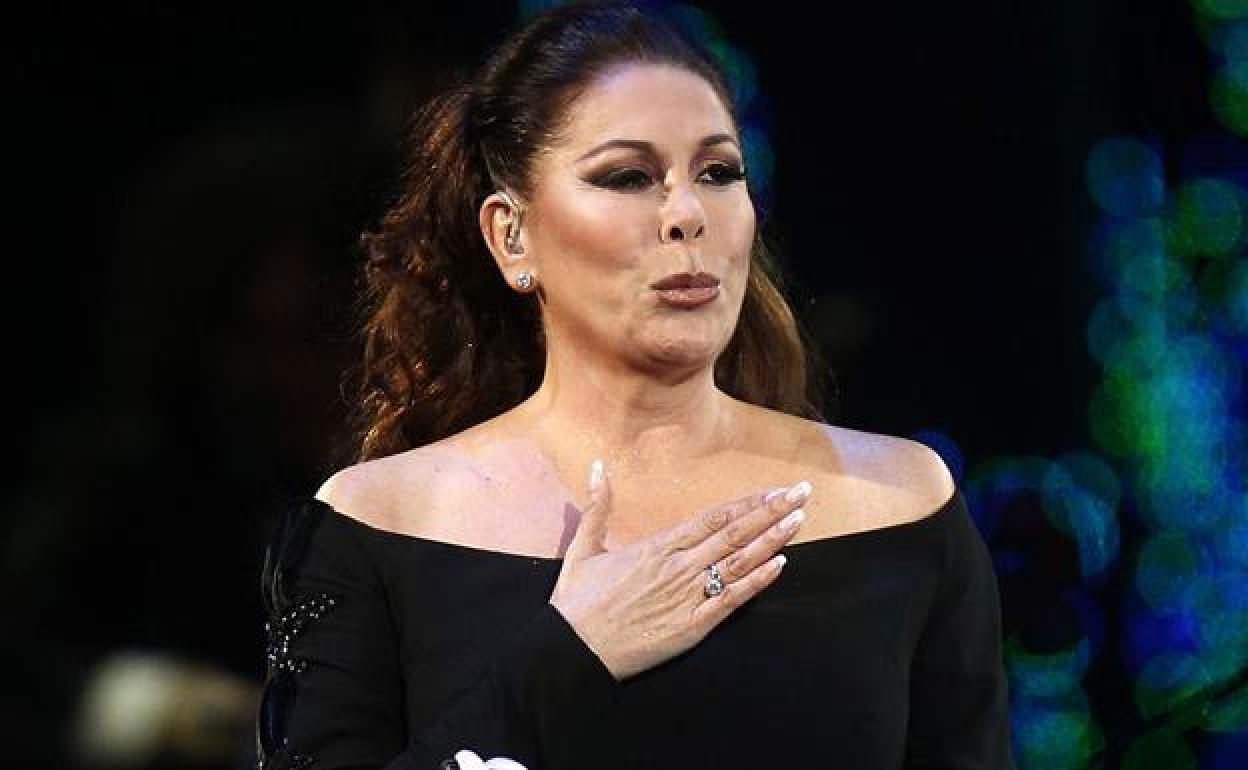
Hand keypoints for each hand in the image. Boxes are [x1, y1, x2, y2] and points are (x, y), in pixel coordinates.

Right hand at [549, 459, 810, 680]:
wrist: (571, 649)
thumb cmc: (576, 601)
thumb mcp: (583, 548)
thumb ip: (597, 506)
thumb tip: (596, 465)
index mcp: (657, 546)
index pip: (712, 518)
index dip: (747, 503)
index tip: (773, 489)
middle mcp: (677, 566)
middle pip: (733, 533)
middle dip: (771, 511)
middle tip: (802, 493)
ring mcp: (686, 596)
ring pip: (738, 562)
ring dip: (771, 540)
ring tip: (799, 520)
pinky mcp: (691, 627)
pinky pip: (730, 601)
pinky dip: (756, 583)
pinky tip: (780, 566)